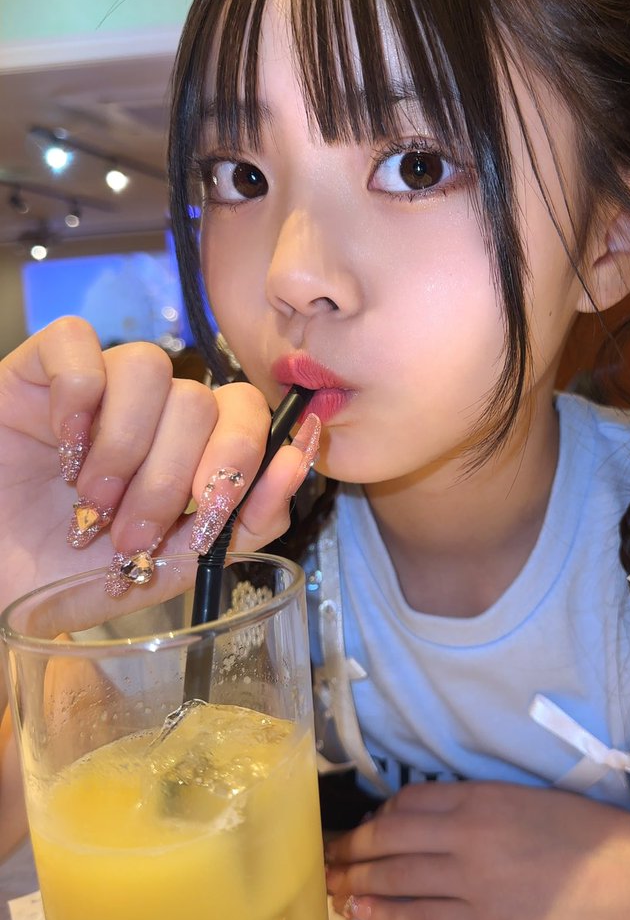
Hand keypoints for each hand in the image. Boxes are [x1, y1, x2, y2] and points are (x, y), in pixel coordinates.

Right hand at [0, 317, 316, 617]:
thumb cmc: (76, 576)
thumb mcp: (174, 564)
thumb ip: (246, 520)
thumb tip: (300, 458)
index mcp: (192, 445)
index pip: (248, 411)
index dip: (239, 461)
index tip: (206, 521)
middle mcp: (153, 408)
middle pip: (200, 400)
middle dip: (171, 480)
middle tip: (129, 535)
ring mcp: (98, 384)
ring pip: (149, 367)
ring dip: (125, 448)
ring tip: (92, 502)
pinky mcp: (38, 368)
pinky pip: (78, 343)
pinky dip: (77, 398)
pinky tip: (62, 447)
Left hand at [324, 780, 629, 919]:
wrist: (627, 875)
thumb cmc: (583, 829)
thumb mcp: (524, 796)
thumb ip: (475, 803)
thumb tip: (425, 815)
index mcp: (479, 796)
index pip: (409, 801)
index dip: (379, 814)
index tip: (367, 826)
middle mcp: (467, 834)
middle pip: (389, 838)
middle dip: (351, 847)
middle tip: (326, 854)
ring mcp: (473, 880)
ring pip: (395, 877)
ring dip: (356, 880)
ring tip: (331, 884)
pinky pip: (420, 917)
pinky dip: (384, 913)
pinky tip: (359, 910)